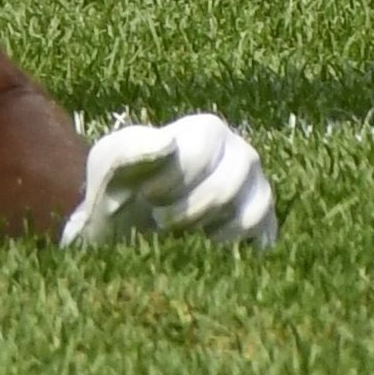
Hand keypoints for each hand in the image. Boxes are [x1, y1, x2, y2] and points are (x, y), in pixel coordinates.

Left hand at [65, 113, 278, 248]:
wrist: (129, 218)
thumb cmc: (121, 183)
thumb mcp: (111, 160)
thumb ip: (132, 148)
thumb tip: (169, 145)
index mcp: (206, 131)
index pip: (203, 154)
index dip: (172, 181)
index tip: (148, 197)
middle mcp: (239, 152)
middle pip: (227, 186)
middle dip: (187, 212)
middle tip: (161, 220)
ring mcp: (254, 185)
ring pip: (252, 206)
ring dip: (210, 227)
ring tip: (184, 231)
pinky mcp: (260, 216)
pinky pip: (263, 227)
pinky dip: (236, 240)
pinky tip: (208, 243)